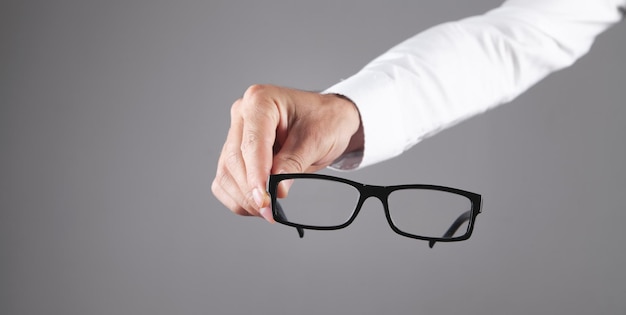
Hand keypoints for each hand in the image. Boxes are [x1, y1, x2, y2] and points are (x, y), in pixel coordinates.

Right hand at [212, 84, 362, 221]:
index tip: (264, 200)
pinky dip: (238, 198)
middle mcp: (242, 115)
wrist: (328, 119)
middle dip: (251, 191)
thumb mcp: (316, 140)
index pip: (251, 143)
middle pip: (234, 161)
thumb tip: (276, 190)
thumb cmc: (324, 121)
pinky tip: (259, 204)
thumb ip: (293, 164)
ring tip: (269, 210)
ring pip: (226, 174)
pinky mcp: (234, 152)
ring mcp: (236, 134)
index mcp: (260, 101)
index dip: (256, 175)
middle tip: (271, 212)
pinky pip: (225, 181)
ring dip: (244, 198)